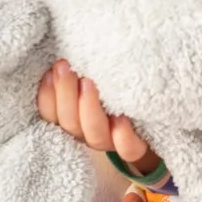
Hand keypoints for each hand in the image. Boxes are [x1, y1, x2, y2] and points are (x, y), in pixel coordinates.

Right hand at [38, 60, 158, 171]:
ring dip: (88, 109)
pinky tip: (121, 119)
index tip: (49, 72)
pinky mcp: (137, 147)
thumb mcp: (97, 75)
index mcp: (74, 117)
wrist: (154, 118)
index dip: (46, 95)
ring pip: (94, 136)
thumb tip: (61, 52)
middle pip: (70, 123)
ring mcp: (112, 141)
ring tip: (88, 82)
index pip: (51, 114)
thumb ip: (78, 70)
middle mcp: (89, 132)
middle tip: (65, 67)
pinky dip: (122, 136)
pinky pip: (128, 150)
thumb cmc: (117, 88)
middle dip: (64, 93)